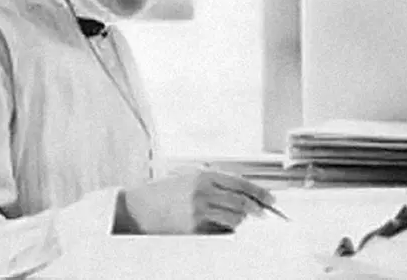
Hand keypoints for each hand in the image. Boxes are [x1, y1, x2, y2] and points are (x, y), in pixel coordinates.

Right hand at [115, 170, 274, 234]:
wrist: (136, 209)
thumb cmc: (160, 193)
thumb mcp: (186, 178)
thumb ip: (211, 182)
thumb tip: (240, 192)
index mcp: (202, 176)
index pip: (240, 183)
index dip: (259, 191)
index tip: (270, 198)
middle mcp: (202, 192)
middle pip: (242, 202)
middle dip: (257, 209)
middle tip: (265, 213)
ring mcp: (199, 211)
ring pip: (235, 218)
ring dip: (241, 220)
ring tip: (239, 219)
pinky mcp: (194, 228)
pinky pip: (221, 231)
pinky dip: (227, 229)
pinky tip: (225, 226)